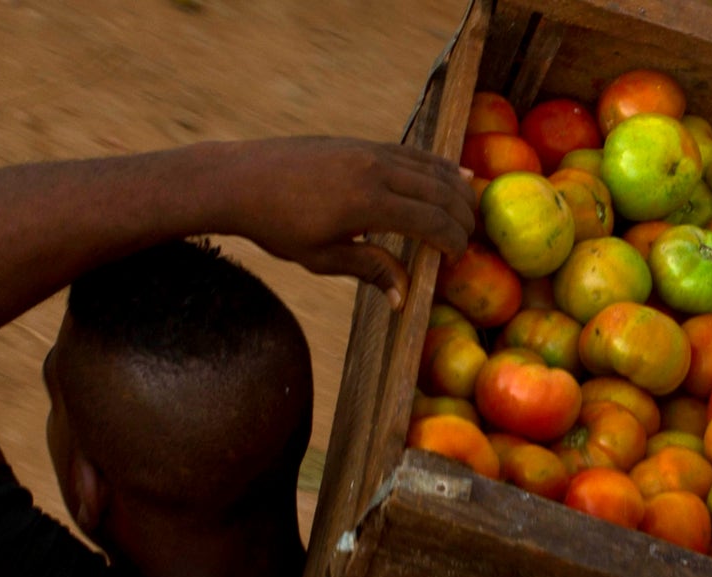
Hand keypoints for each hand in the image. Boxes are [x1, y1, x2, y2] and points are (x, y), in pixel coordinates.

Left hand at [212, 137, 475, 304]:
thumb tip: (404, 299)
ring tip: (471, 211)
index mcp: (368, 204)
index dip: (453, 242)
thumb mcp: (322, 257)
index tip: (456, 261)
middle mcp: (375, 170)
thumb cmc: (276, 226)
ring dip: (457, 189)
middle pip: (441, 191)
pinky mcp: (361, 143)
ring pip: (432, 166)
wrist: (240, 179)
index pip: (432, 221)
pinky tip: (455, 175)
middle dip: (462, 217)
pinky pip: (413, 153)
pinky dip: (439, 166)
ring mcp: (369, 151)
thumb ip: (370, 270)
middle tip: (470, 240)